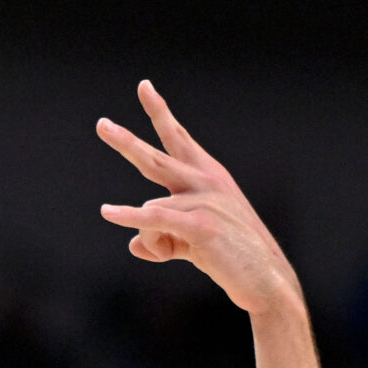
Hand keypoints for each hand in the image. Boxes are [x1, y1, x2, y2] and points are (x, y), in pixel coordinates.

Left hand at [98, 80, 301, 318]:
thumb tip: (133, 244)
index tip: (144, 87)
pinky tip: (108, 212)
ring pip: (151, 213)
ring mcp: (204, 201)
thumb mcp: (191, 246)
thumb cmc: (232, 260)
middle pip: (155, 158)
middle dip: (127, 142)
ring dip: (154, 243)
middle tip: (101, 125)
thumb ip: (161, 240)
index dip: (160, 113)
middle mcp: (206, 181)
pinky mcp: (201, 225)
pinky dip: (131, 218)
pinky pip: (154, 218)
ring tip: (170, 256)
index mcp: (208, 176)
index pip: (177, 139)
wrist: (266, 281)